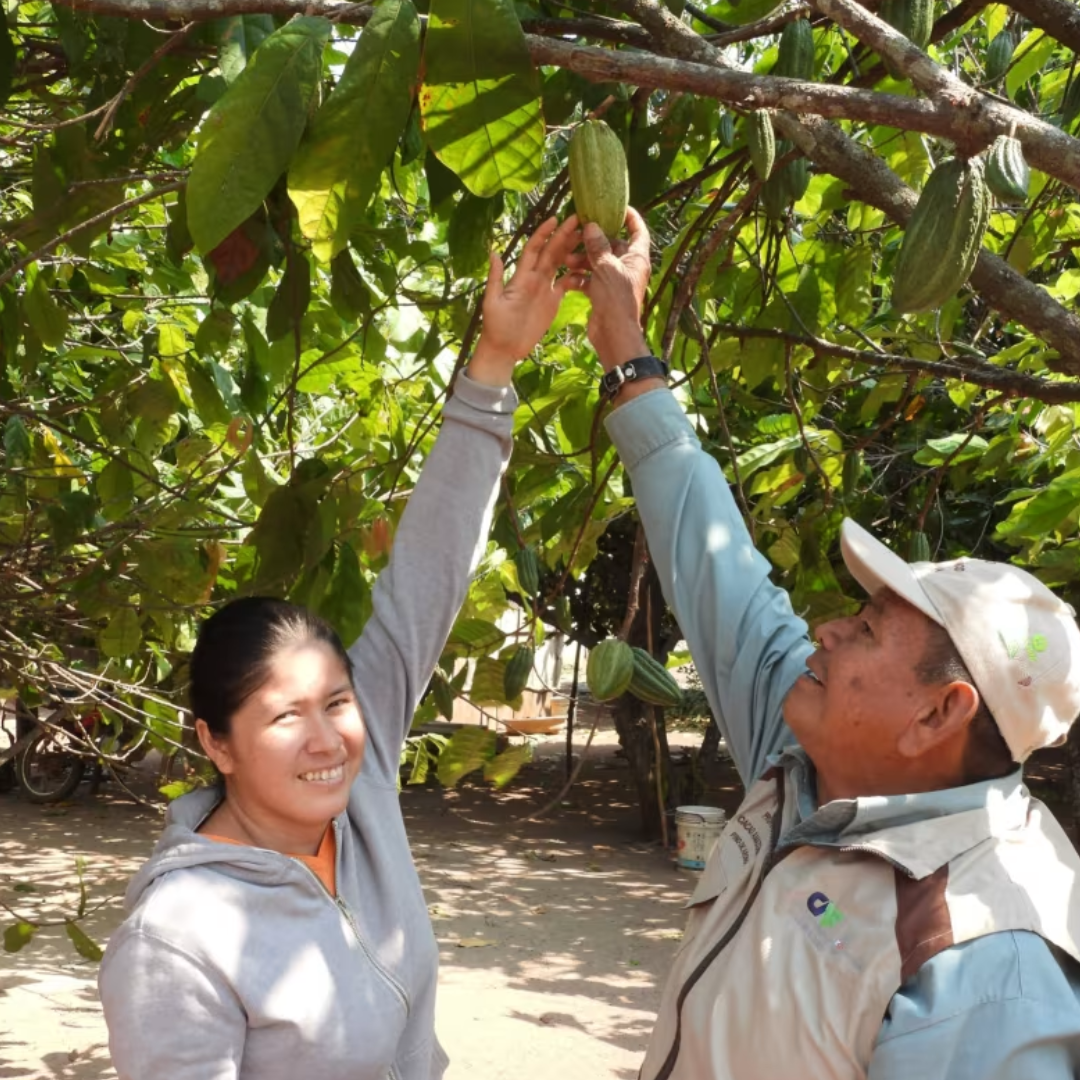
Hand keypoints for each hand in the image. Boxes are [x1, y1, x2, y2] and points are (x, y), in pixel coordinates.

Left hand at [468, 215, 586, 386]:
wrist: (505, 348)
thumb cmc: (495, 326)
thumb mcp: (492, 302)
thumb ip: (495, 278)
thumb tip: (493, 252)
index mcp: (521, 276)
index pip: (534, 249)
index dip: (544, 234)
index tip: (555, 219)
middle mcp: (534, 278)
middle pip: (551, 252)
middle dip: (564, 235)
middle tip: (579, 220)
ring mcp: (545, 289)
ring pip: (560, 264)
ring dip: (571, 250)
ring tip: (587, 238)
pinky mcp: (553, 301)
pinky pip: (567, 283)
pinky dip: (576, 274)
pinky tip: (588, 267)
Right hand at [580, 206, 651, 372]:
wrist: (613, 334)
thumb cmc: (615, 299)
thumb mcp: (605, 268)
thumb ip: (598, 245)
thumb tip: (592, 226)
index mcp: (637, 258)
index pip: (638, 230)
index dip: (631, 216)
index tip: (617, 206)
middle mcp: (628, 267)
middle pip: (612, 245)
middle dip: (593, 241)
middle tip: (576, 235)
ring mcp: (615, 280)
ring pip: (598, 262)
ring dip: (582, 259)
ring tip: (567, 259)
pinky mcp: (603, 293)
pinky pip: (590, 279)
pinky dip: (580, 277)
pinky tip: (568, 278)